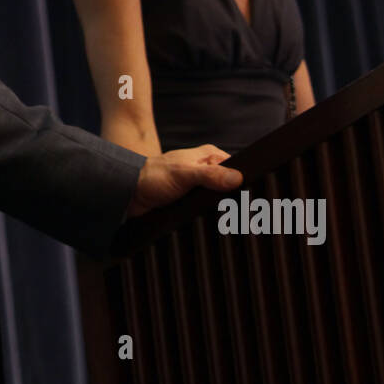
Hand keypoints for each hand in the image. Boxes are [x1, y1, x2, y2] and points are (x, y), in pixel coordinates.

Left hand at [127, 144, 242, 218]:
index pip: (238, 167)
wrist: (131, 195)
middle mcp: (208, 169)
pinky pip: (210, 210)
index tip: (253, 198)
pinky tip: (218, 228)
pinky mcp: (194, 201)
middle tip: (245, 217)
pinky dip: (214, 218)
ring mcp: (201, 186)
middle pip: (232, 185)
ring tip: (233, 225)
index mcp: (210, 156)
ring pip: (222, 200)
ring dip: (224, 211)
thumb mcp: (184, 174)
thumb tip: (238, 178)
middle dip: (237, 200)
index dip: (246, 182)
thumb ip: (210, 175)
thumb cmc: (153, 178)